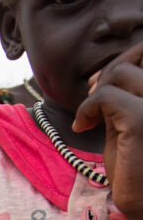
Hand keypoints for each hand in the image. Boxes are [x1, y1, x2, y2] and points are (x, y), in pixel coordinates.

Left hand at [73, 41, 142, 219]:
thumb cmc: (138, 164)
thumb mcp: (132, 120)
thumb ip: (125, 95)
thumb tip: (104, 73)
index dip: (126, 58)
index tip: (98, 84)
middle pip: (137, 56)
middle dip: (108, 72)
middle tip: (91, 96)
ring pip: (120, 72)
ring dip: (96, 91)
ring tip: (89, 116)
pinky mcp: (141, 119)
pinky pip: (105, 95)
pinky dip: (86, 108)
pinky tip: (82, 126)